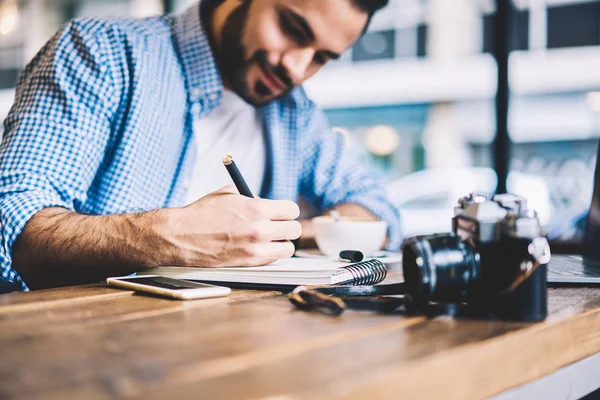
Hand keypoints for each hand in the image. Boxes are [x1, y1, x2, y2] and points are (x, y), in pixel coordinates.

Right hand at [163, 186, 300, 266]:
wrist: (181, 236)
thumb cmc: (202, 213)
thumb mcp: (229, 194)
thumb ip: (253, 199)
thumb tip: (268, 204)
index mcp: (257, 209)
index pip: (292, 210)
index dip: (287, 210)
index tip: (282, 212)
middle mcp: (260, 230)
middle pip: (295, 230)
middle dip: (287, 225)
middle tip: (278, 225)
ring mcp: (255, 249)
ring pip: (288, 249)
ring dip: (282, 243)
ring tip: (270, 239)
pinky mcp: (248, 264)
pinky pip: (273, 260)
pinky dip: (270, 254)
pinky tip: (259, 247)